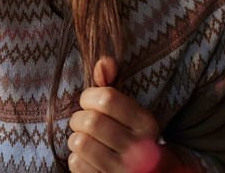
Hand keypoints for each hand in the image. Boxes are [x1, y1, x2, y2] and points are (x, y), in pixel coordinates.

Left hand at [67, 57, 161, 172]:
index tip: (89, 102)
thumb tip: (103, 63)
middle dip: (79, 118)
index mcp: (146, 123)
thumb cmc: (128, 132)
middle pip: (89, 121)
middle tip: (83, 122)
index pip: (105, 98)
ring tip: (85, 139)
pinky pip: (76, 163)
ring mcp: (124, 170)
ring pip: (80, 143)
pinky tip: (88, 158)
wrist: (149, 172)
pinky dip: (76, 158)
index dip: (89, 96)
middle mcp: (139, 148)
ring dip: (76, 139)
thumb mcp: (128, 108)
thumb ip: (112, 82)